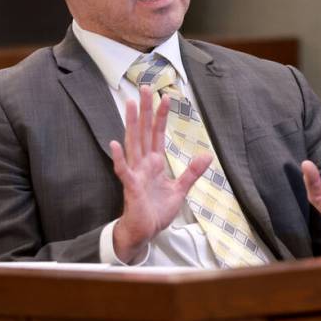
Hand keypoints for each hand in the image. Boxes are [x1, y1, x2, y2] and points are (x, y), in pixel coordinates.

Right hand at [110, 85, 211, 261]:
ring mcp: (135, 173)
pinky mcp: (131, 187)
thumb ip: (191, 172)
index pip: (158, 134)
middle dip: (144, 110)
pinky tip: (114, 144)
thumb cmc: (156, 211)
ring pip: (133, 143)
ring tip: (128, 104)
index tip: (165, 97)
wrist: (145, 233)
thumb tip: (207, 155)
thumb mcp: (180, 190)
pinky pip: (123, 170)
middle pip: (143, 131)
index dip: (161, 116)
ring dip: (130, 124)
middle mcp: (143, 164)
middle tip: (144, 87)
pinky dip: (118, 158)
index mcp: (154, 163)